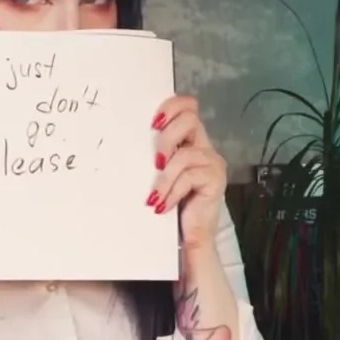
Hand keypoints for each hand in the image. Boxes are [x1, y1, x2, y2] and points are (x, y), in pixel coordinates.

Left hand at [147, 95, 227, 251]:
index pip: (188, 106)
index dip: (172, 106)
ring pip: (185, 155)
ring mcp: (212, 163)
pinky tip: (162, 206)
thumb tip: (123, 137)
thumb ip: (156, 154)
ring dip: (165, 178)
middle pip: (190, 120)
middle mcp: (205, 147)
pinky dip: (172, 192)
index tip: (153, 123)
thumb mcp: (161, 173)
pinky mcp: (216, 180)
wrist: (192, 234)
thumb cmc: (173, 201)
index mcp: (191, 139)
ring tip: (154, 198)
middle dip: (167, 138)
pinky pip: (189, 177)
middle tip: (155, 163)